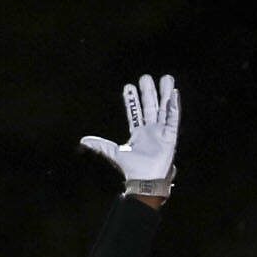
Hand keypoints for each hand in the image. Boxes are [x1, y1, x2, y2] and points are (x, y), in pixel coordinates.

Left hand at [80, 73, 178, 194]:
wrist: (145, 179)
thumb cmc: (132, 168)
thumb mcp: (114, 153)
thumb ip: (100, 145)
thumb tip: (83, 140)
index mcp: (138, 132)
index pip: (135, 112)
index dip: (132, 100)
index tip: (129, 86)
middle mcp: (151, 129)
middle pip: (150, 106)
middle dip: (148, 92)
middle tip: (145, 77)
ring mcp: (162, 131)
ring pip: (163, 108)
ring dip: (164, 94)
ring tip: (166, 78)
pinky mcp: (170, 135)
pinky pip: (173, 118)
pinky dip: (174, 106)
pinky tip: (173, 94)